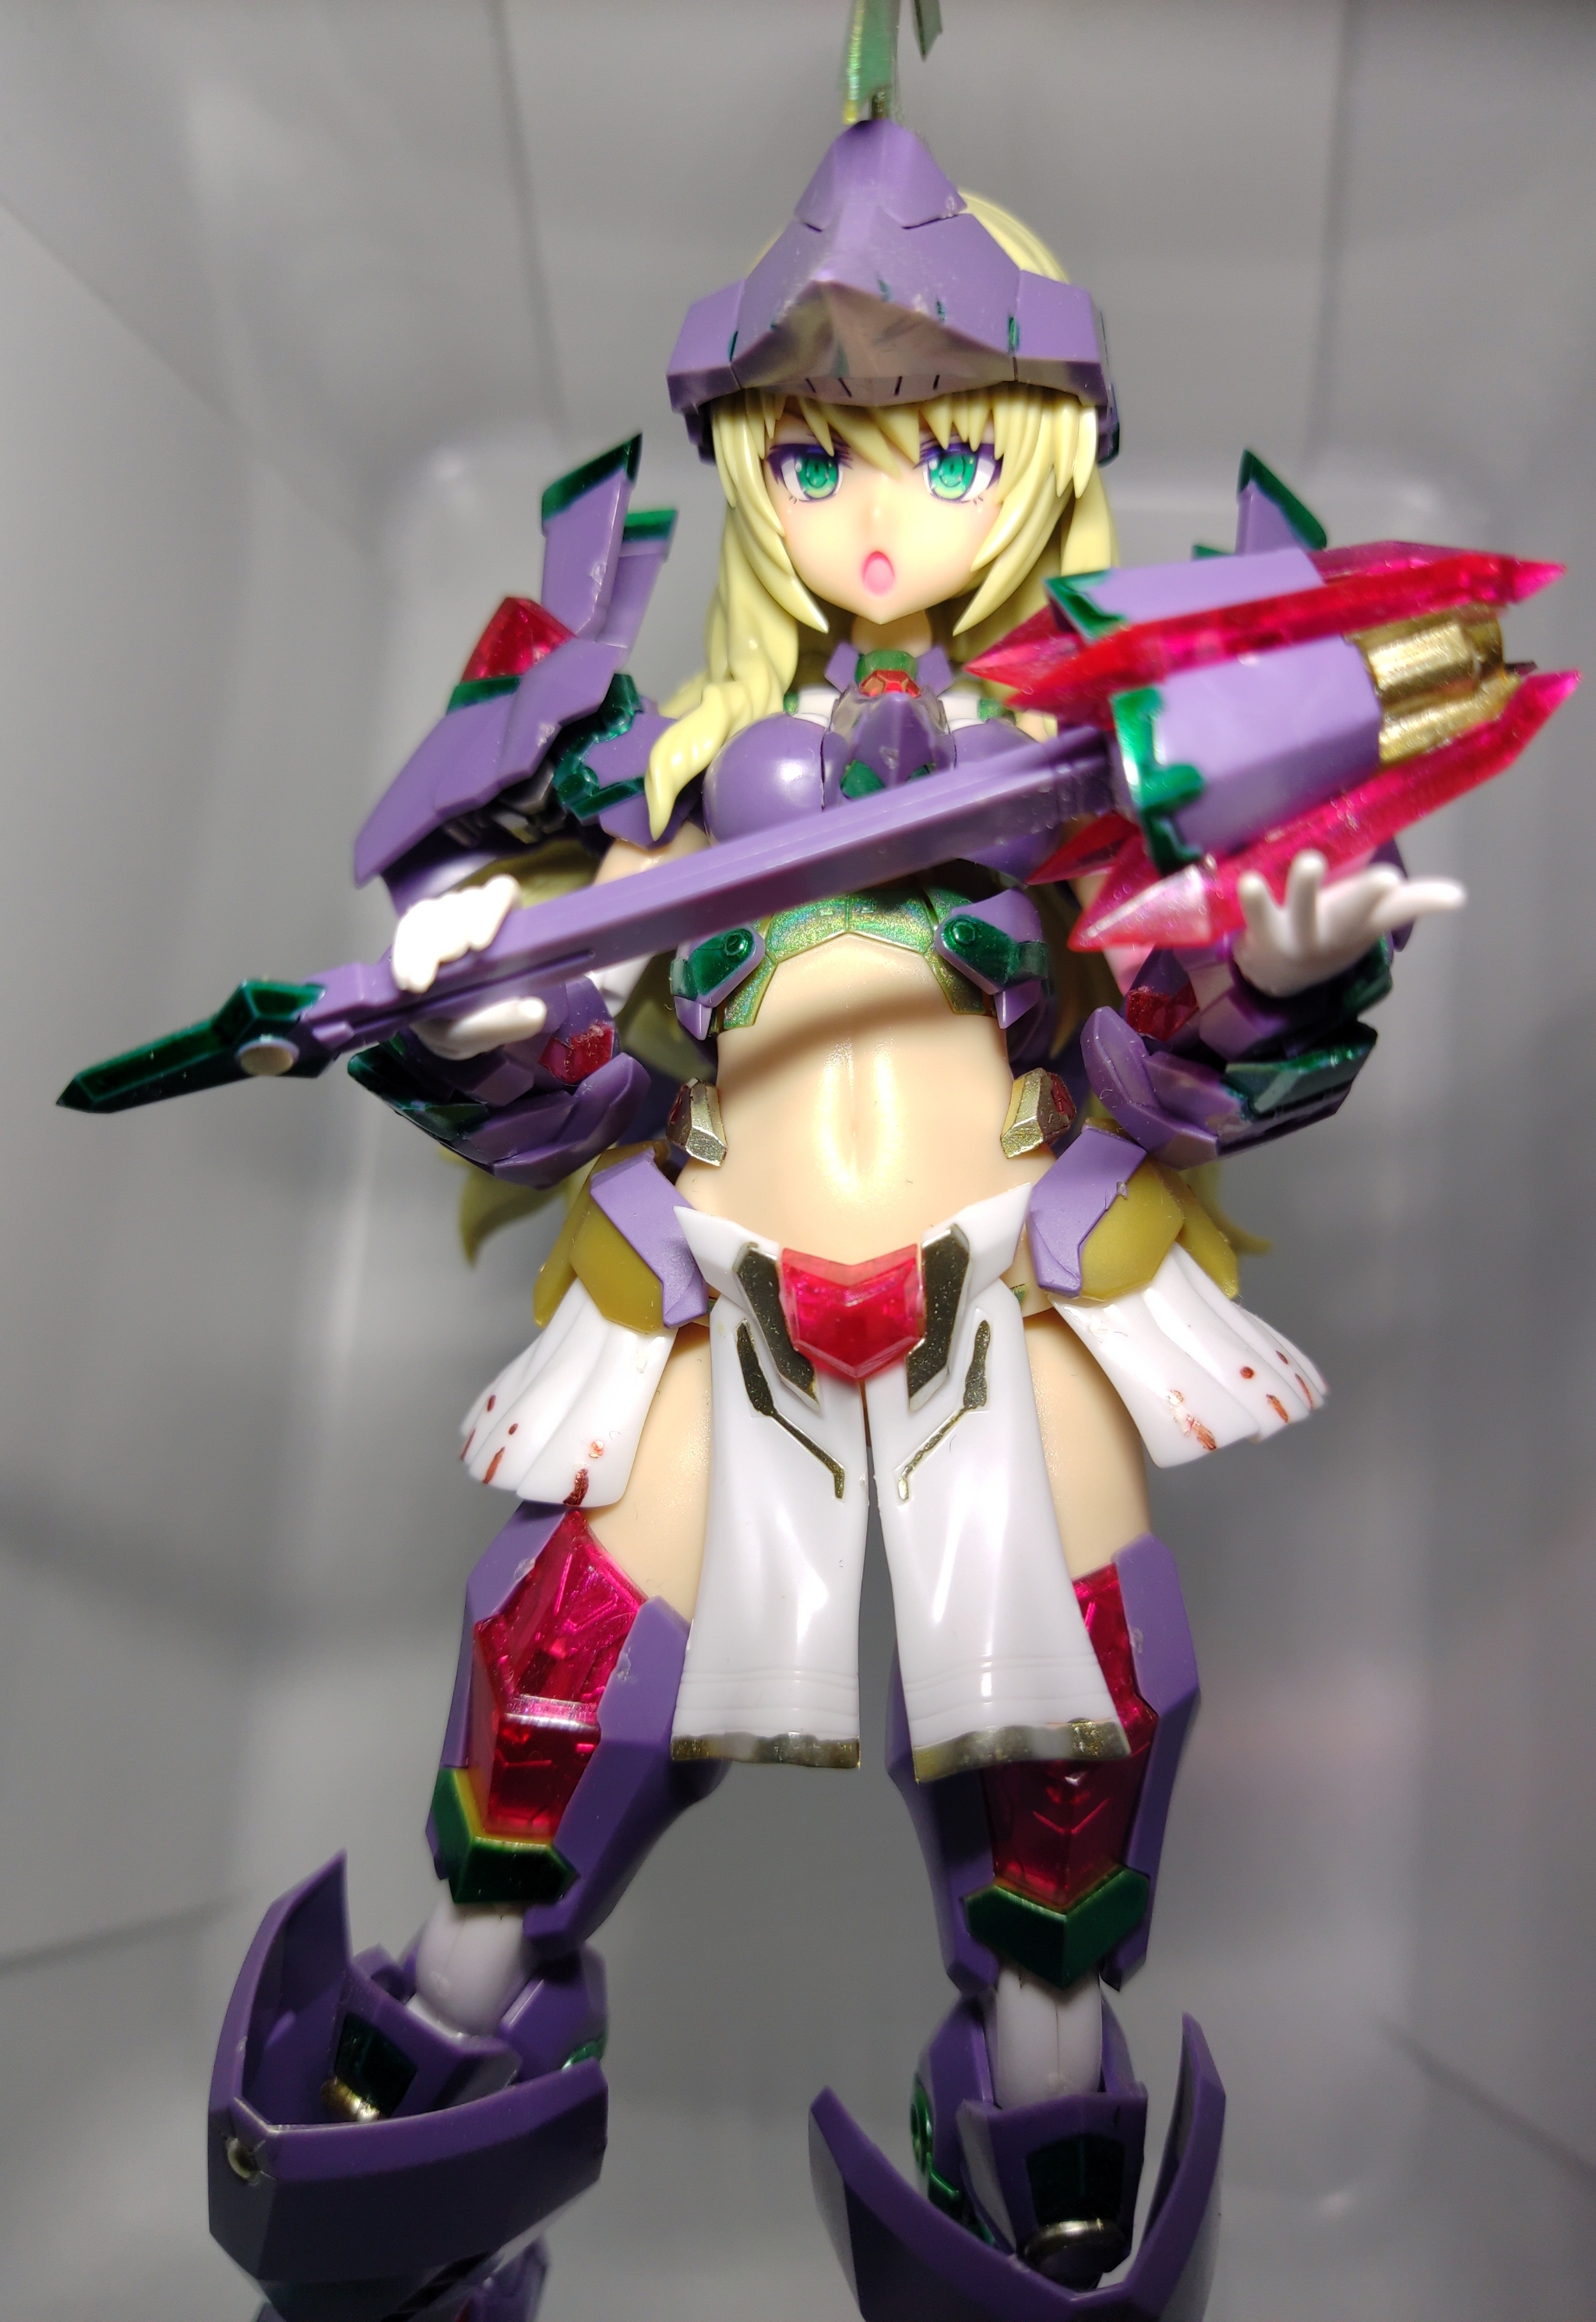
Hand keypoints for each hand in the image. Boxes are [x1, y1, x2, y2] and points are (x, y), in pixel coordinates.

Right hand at [392, 875, 546, 1059]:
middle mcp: (473, 912)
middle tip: (447, 959)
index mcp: (505, 923)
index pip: (501, 892)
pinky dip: (404, 953)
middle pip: (462, 902)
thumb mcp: (491, 1028)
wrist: (442, 1026)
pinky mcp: (415, 928)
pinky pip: (407, 928)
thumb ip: (509, 1021)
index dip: (491, 909)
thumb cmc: (475, 1019)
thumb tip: (535, 1011)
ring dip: (424, 945)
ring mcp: (442, 917)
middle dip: (452, 930)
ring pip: (431, 912)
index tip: (478, 944)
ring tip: (420, 983)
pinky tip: (405, 980)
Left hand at [1234, 850, 1464, 997]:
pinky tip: (1233, 878)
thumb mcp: (1370, 920)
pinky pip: (1244, 917)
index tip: (1388, 878)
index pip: (1376, 909)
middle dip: (1328, 893)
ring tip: (1251, 881)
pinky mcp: (1253, 932)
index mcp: (1352, 924)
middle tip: (1315, 862)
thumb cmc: (1332, 933)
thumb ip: (1409, 903)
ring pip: (1278, 918)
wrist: (1285, 976)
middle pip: (1329, 914)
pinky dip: (1240, 901)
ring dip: (1262, 903)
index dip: (1381, 897)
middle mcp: (1320, 932)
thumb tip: (1459, 896)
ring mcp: (1284, 935)